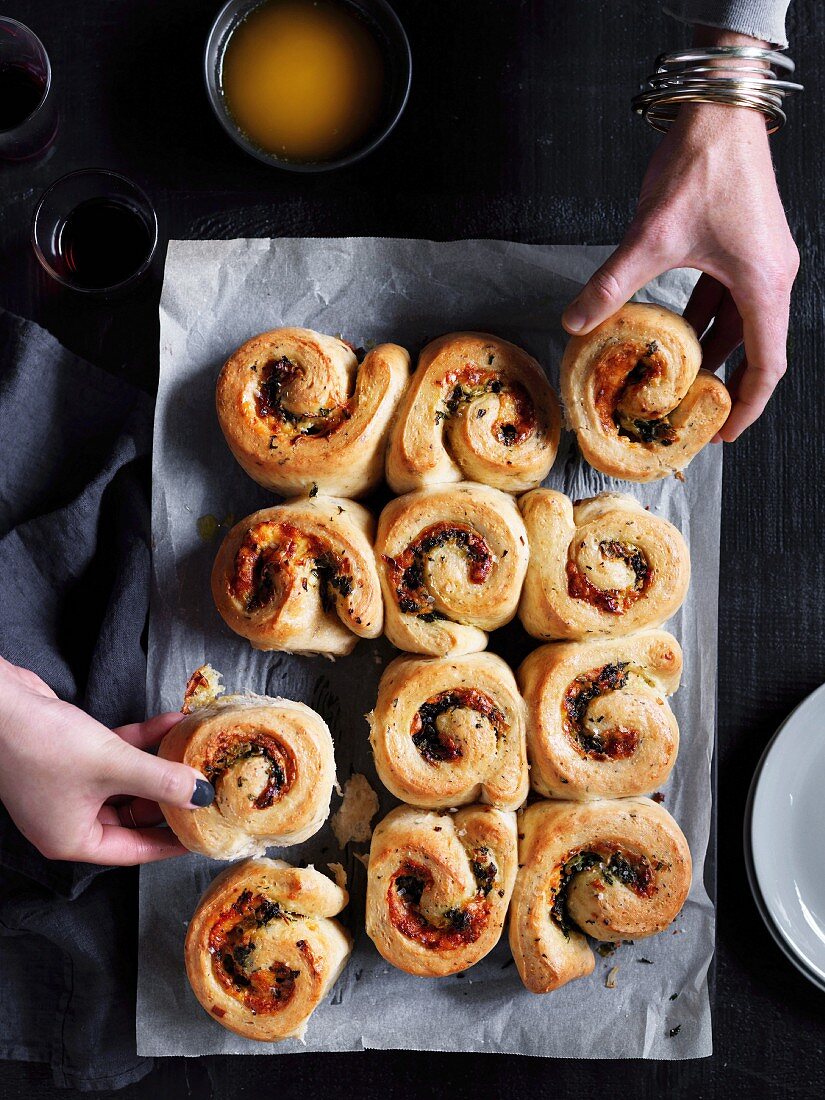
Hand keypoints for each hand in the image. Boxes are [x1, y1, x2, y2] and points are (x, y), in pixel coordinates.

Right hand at [0, 656, 213, 865]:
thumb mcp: (113, 766)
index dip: (170, 842)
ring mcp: (69, 786)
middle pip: (132, 816)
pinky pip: (115, 755)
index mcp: (73, 839)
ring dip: (158, 764)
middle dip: (168, 799)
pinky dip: (141, 741)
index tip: (201, 834)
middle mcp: (69, 818)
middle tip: (204, 790)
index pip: (133, 850)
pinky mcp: (70, 755)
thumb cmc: (44, 746)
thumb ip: (161, 781)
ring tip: (193, 754)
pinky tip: (169, 722)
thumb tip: (201, 795)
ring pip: (126, 782)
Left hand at [562, 36, 797, 442]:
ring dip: (712, 351)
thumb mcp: (650, 235)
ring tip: (678, 383)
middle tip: (692, 415)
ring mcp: (760, 259)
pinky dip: (705, 319)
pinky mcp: (744, 244)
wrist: (720, 108)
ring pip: (740, 322)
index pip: (766, 364)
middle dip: (724, 384)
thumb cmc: (702, 166)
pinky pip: (728, 296)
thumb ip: (611, 285)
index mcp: (763, 284)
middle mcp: (771, 276)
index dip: (747, 405)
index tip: (724, 434)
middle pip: (756, 348)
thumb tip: (573, 324)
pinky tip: (672, 331)